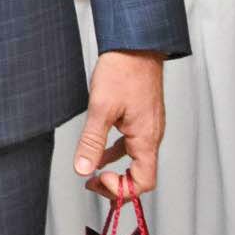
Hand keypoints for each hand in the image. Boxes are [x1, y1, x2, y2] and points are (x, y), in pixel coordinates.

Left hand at [74, 50, 165, 198]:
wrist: (134, 46)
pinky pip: (131, 144)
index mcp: (146, 139)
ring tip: (92, 172)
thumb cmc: (122, 71)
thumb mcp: (101, 108)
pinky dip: (116, 151)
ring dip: (115, 169)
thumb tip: (83, 168)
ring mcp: (147, 127)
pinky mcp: (141, 117)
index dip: (121, 188)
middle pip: (140, 174)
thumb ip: (92, 141)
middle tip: (91, 182)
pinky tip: (101, 150)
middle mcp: (151, 136)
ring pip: (135, 159)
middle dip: (116, 183)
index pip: (143, 181)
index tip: (97, 179)